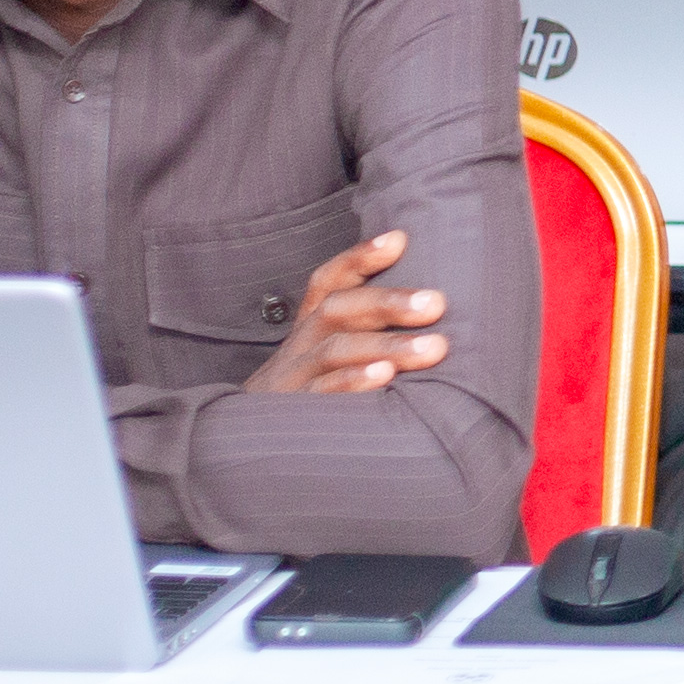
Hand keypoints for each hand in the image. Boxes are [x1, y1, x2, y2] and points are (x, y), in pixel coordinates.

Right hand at [249, 228, 453, 396]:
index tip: (397, 240)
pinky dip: (352, 383)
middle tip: (437, 303)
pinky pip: (320, 394)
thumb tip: (436, 305)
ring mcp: (294, 378)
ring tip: (433, 348)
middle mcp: (302, 344)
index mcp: (313, 326)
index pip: (330, 281)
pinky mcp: (294, 413)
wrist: (246, 443)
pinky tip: (385, 377)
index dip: (359, 258)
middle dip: (389, 302)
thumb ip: (370, 328)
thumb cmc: (313, 390)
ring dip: (387, 346)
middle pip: (338, 310)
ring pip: (336, 351)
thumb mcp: (333, 353)